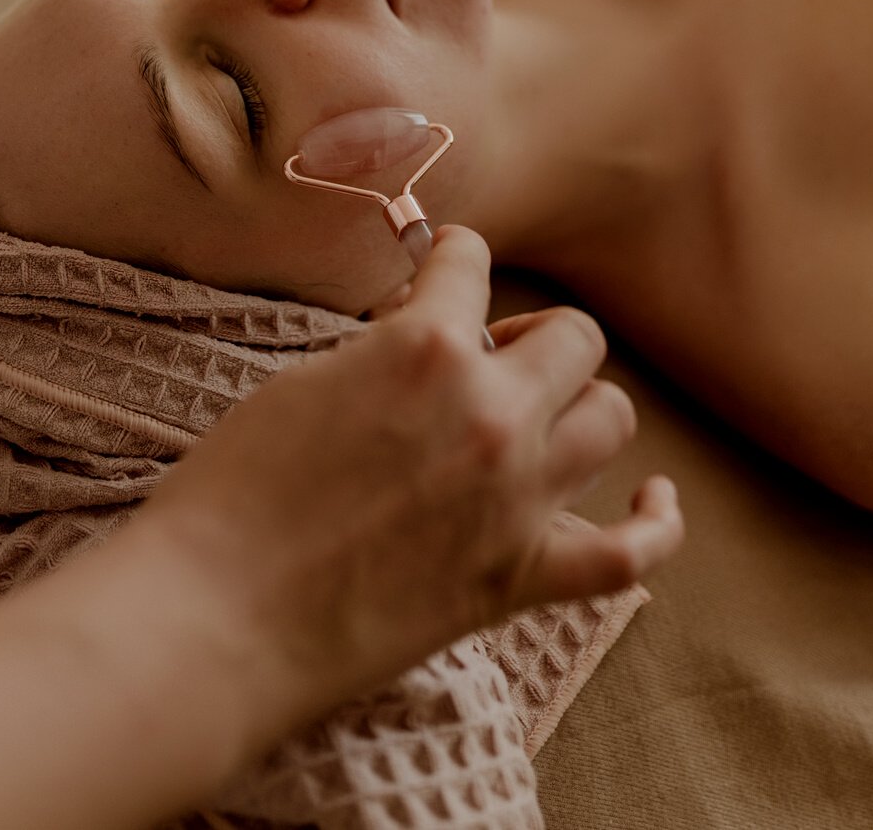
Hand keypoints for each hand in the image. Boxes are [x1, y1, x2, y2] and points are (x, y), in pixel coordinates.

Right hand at [135, 223, 682, 757]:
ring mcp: (519, 498)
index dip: (453, 259)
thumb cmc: (236, 492)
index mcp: (426, 346)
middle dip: (531, 336)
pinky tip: (653, 499)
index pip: (471, 261)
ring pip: (612, 418)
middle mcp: (492, 411)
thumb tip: (421, 333)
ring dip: (576, 408)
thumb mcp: (307, 380)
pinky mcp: (524, 578)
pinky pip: (632, 551)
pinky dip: (655, 523)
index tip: (444, 269)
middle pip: (573, 337)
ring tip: (535, 420)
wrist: (218, 614)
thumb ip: (384, 350)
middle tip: (484, 359)